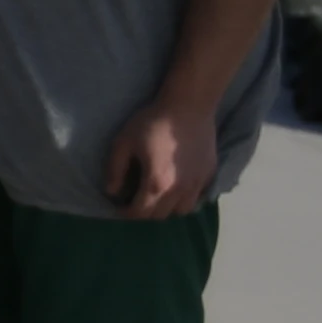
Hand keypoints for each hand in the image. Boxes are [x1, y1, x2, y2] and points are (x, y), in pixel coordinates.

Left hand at [96, 95, 216, 219]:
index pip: (140, 213)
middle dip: (144, 212)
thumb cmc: (153, 123)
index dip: (126, 213)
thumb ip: (115, 170)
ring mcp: (198, 184)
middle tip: (135, 199)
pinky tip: (177, 186)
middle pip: (160, 216)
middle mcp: (180, 191)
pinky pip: (196, 197)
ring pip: (181, 210)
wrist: (189, 106)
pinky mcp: (209, 175)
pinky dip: (184, 198)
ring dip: (167, 208)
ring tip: (158, 195)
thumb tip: (112, 192)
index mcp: (157, 185)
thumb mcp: (123, 143)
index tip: (119, 205)